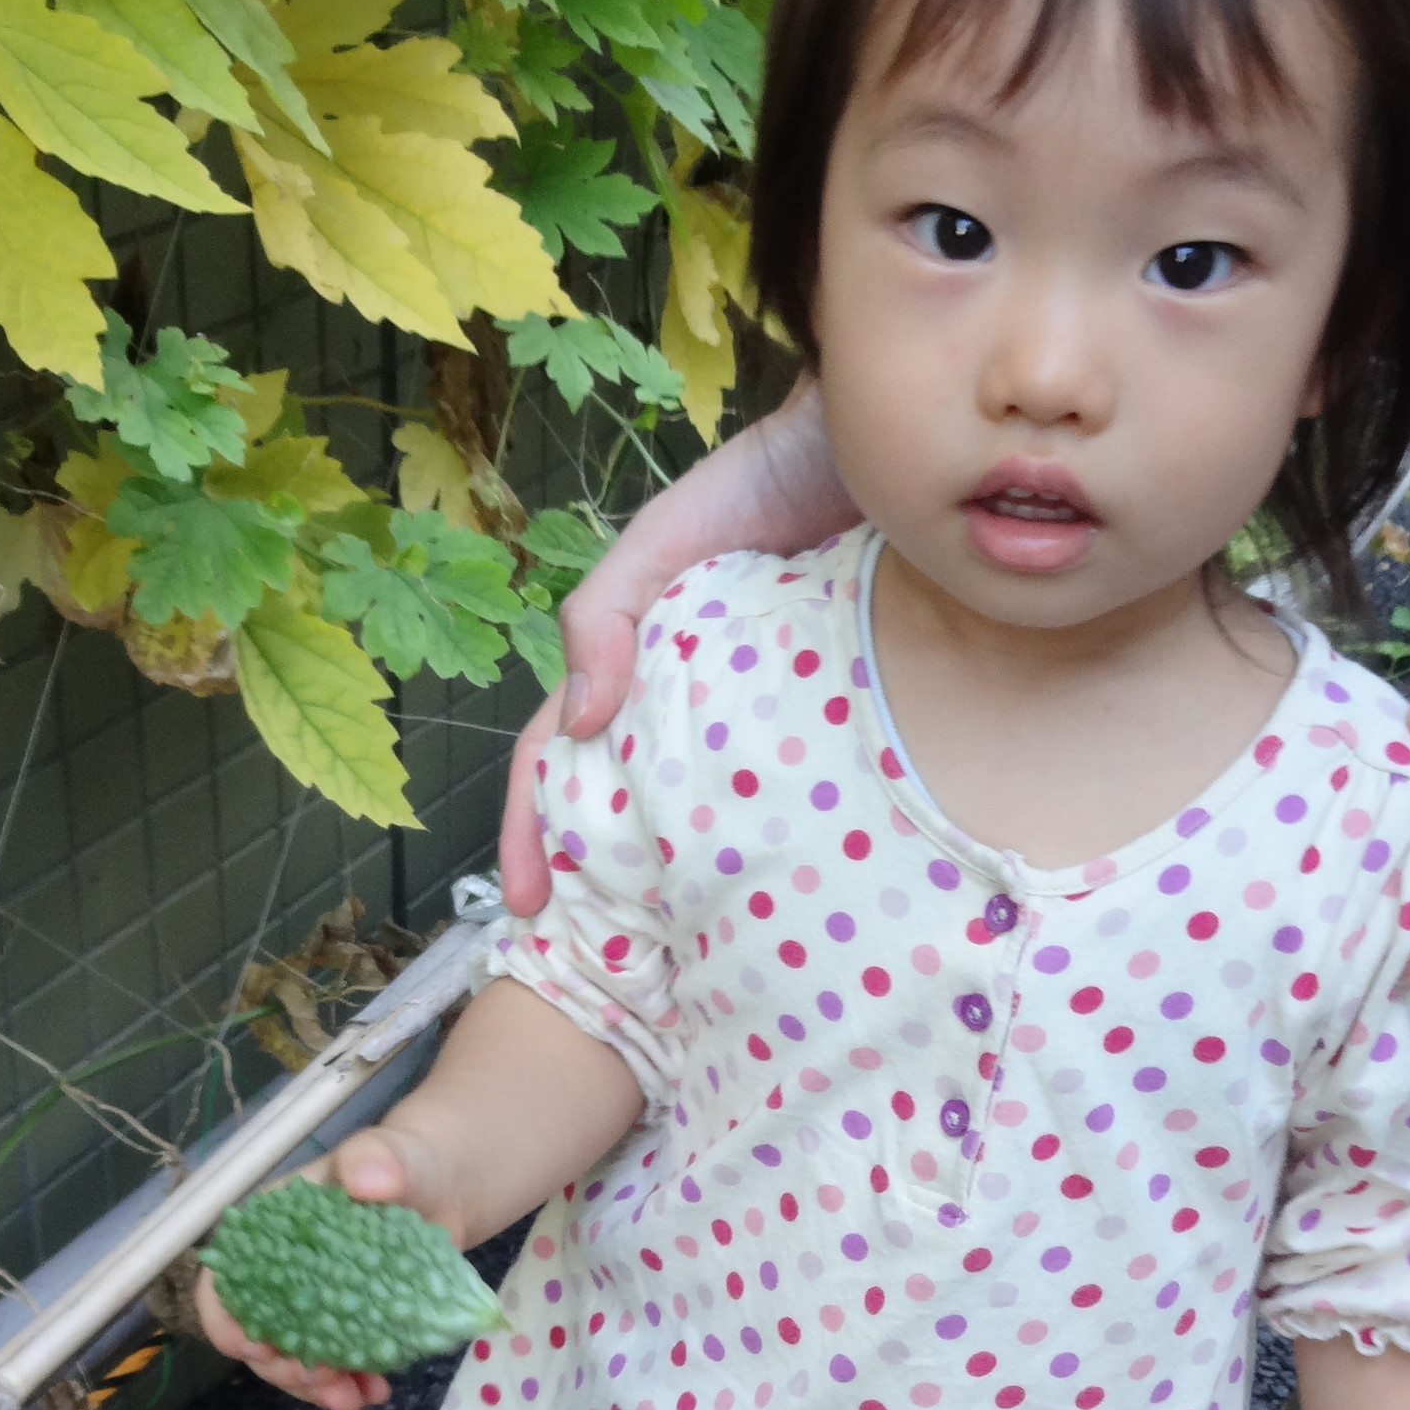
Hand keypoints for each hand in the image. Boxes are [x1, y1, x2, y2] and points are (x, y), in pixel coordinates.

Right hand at [187, 1127, 464, 1409]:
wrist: (446, 1189)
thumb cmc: (405, 1164)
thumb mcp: (391, 1155)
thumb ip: (376, 1159)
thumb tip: (366, 1176)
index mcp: (267, 1230)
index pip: (223, 1278)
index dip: (227, 1319)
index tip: (255, 1349)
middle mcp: (278, 1272)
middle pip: (256, 1331)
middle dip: (282, 1367)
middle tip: (322, 1381)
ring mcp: (310, 1303)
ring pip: (294, 1356)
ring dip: (316, 1387)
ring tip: (353, 1399)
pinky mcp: (345, 1325)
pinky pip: (334, 1363)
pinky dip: (349, 1384)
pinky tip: (374, 1392)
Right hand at [497, 383, 855, 914]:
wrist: (879, 442)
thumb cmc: (768, 476)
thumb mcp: (669, 533)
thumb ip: (608, 610)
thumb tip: (574, 723)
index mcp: (640, 668)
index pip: (561, 764)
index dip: (534, 833)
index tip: (529, 910)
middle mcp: (695, 707)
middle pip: (623, 810)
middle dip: (596, 888)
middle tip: (594, 967)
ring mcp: (767, 723)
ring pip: (704, 818)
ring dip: (676, 886)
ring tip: (670, 963)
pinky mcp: (840, 725)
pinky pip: (799, 800)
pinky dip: (773, 853)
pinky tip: (776, 904)